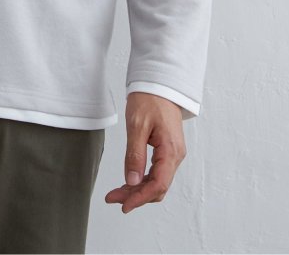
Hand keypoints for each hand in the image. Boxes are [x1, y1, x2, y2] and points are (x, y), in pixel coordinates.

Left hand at [104, 92, 186, 213]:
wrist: (159, 84)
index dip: (140, 198)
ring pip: (157, 181)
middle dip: (136, 196)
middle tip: (112, 197)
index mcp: (170, 150)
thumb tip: (132, 181)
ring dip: (138, 189)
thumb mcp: (137, 125)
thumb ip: (135, 155)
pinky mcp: (167, 151)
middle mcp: (175, 156)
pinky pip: (157, 172)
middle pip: (157, 187)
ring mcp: (172, 154)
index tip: (123, 205)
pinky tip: (129, 181)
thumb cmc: (149, 99)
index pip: (158, 184)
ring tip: (117, 192)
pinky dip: (142, 179)